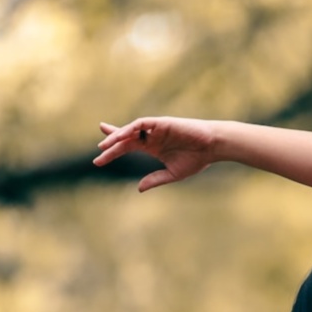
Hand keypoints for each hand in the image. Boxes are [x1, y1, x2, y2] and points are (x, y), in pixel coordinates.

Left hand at [94, 116, 220, 192]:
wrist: (213, 147)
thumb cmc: (197, 159)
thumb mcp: (172, 173)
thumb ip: (155, 179)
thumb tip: (138, 188)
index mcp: (153, 147)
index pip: (128, 145)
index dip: (113, 149)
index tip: (99, 157)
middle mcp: (151, 136)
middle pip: (125, 137)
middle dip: (111, 142)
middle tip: (99, 151)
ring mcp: (156, 129)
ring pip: (131, 130)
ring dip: (117, 136)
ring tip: (105, 146)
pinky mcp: (162, 123)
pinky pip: (142, 123)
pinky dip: (130, 128)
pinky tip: (121, 136)